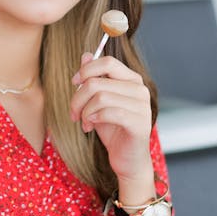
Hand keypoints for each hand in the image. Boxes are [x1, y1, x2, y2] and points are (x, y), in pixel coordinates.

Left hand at [70, 53, 153, 195]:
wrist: (127, 160)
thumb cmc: (113, 130)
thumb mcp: (98, 102)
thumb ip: (94, 78)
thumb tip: (86, 55)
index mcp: (132, 80)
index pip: (107, 62)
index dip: (86, 70)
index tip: (74, 83)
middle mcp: (140, 90)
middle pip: (97, 81)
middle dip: (78, 97)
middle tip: (73, 113)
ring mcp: (142, 106)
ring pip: (100, 96)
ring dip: (84, 111)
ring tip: (83, 122)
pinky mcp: (140, 124)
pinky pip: (109, 112)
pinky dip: (93, 119)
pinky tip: (90, 127)